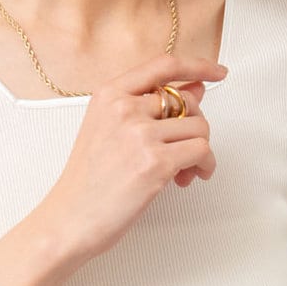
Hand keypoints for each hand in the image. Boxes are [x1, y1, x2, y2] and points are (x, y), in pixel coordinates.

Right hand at [32, 51, 227, 263]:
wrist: (69, 220)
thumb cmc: (87, 183)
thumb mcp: (108, 132)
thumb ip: (148, 108)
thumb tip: (195, 91)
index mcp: (109, 95)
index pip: (163, 66)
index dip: (197, 66)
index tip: (217, 72)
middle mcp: (124, 108)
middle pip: (187, 101)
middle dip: (194, 127)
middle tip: (185, 153)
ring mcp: (140, 134)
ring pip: (199, 127)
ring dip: (199, 152)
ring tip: (183, 172)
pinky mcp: (155, 162)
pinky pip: (202, 151)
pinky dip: (204, 166)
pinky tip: (189, 178)